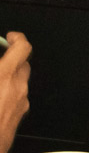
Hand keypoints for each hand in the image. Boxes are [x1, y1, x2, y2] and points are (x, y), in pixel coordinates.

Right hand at [0, 32, 31, 152]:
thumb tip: (0, 64)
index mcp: (4, 76)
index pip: (23, 47)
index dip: (18, 39)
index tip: (11, 37)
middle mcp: (17, 87)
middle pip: (23, 64)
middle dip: (11, 60)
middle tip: (0, 60)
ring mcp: (21, 102)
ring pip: (20, 82)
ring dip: (9, 78)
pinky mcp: (19, 115)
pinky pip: (18, 98)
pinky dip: (9, 94)